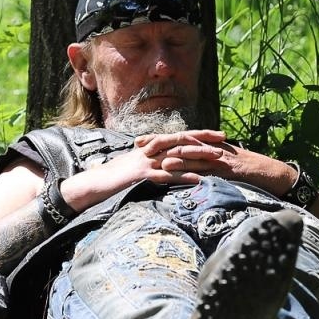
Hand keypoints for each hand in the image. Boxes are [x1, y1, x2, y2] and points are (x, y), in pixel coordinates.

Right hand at [58, 130, 222, 211]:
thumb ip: (150, 161)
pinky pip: (167, 176)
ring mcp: (146, 162)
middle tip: (225, 141)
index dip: (198, 134)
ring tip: (218, 159)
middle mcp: (150, 151)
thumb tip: (165, 163)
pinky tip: (198, 181)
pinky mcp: (142, 176)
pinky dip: (184, 178)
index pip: (178, 136)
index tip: (216, 134)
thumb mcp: (134, 165)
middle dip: (204, 140)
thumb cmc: (112, 177)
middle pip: (182, 141)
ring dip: (199, 157)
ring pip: (178, 156)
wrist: (93, 183)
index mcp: (149, 147)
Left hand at [150, 134, 296, 195]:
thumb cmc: (248, 170)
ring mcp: (220, 158)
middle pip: (181, 143)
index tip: (140, 140)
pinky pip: (211, 172)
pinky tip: (186, 176)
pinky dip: (197, 173)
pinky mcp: (229, 170)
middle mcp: (212, 148)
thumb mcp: (223, 163)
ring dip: (175, 158)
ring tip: (158, 160)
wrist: (273, 172)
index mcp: (208, 145)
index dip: (159, 139)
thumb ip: (204, 163)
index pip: (180, 139)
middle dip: (160, 143)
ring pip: (194, 156)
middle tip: (140, 145)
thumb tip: (186, 168)